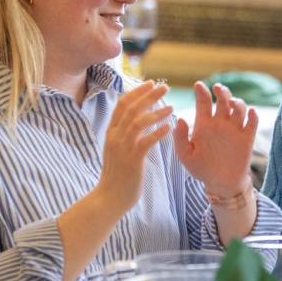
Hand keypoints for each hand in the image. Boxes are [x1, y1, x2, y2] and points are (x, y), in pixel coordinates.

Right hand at [97, 81, 171, 210]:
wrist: (109, 198)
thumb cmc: (118, 174)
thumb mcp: (117, 149)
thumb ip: (124, 134)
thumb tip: (135, 119)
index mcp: (111, 132)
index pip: (122, 104)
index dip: (137, 92)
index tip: (151, 83)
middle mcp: (114, 137)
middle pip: (131, 109)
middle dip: (148, 95)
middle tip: (165, 87)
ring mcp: (122, 148)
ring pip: (138, 122)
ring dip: (156, 112)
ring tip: (172, 107)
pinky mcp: (131, 160)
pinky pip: (145, 142)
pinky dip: (157, 132)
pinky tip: (169, 127)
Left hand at [173, 82, 257, 197]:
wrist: (221, 183)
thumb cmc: (202, 169)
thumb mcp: (186, 156)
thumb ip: (181, 138)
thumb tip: (180, 120)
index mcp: (204, 124)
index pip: (203, 102)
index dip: (201, 91)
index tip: (198, 85)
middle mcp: (220, 123)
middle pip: (223, 99)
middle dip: (222, 91)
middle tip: (218, 89)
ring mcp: (234, 129)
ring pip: (239, 107)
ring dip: (237, 102)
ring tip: (232, 104)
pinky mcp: (247, 137)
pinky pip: (253, 122)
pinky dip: (253, 115)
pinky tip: (250, 113)